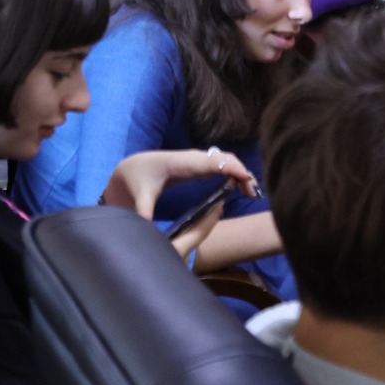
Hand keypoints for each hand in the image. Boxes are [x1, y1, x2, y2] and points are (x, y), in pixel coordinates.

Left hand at [101, 147, 256, 220]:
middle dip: (241, 172)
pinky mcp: (198, 166)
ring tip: (251, 192)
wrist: (132, 167)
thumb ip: (144, 210)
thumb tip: (146, 226)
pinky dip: (234, 174)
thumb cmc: (136, 179)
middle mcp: (193, 159)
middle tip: (252, 193)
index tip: (245, 179)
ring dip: (240, 173)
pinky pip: (221, 166)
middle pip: (224, 159)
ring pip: (226, 161)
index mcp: (181, 163)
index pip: (211, 162)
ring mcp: (197, 161)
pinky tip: (240, 187)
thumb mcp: (139, 196)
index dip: (230, 168)